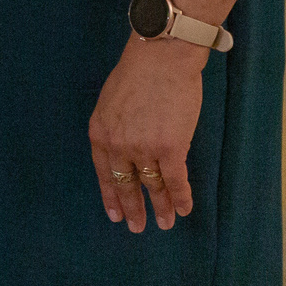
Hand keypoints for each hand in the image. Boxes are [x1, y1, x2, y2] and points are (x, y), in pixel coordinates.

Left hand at [88, 34, 204, 231]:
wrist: (161, 58)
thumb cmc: (138, 74)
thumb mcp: (112, 102)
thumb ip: (115, 129)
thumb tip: (125, 152)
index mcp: (100, 132)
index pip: (104, 172)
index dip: (110, 195)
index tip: (115, 214)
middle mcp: (118, 144)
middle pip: (126, 184)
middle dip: (132, 208)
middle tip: (136, 227)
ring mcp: (143, 148)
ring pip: (153, 186)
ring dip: (162, 207)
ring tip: (166, 222)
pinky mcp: (170, 148)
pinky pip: (175, 182)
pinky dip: (181, 198)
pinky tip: (185, 209)